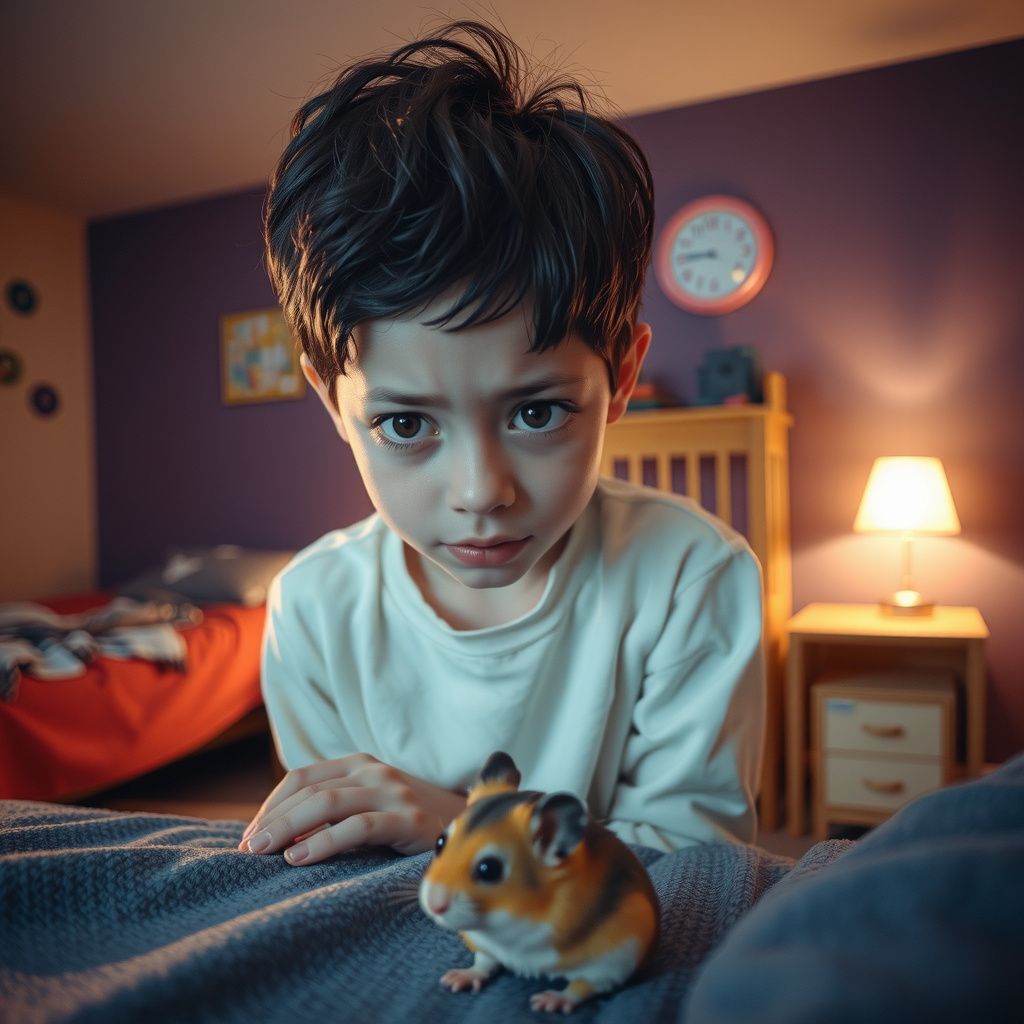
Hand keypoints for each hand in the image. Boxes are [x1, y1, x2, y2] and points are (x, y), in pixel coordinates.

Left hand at [237, 753, 466, 863]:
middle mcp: (374, 771)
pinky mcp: (409, 818)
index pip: (302, 777)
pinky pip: (359, 826)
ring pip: (328, 803)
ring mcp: (393, 792)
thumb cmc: (407, 824)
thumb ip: (331, 812)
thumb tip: (275, 837)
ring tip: (264, 853)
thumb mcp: (367, 808)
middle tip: (247, 850)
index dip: (270, 806)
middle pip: (309, 789)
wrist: (468, 828)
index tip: (249, 837)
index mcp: (360, 764)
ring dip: (289, 828)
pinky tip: (300, 857)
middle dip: (272, 820)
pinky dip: (325, 841)